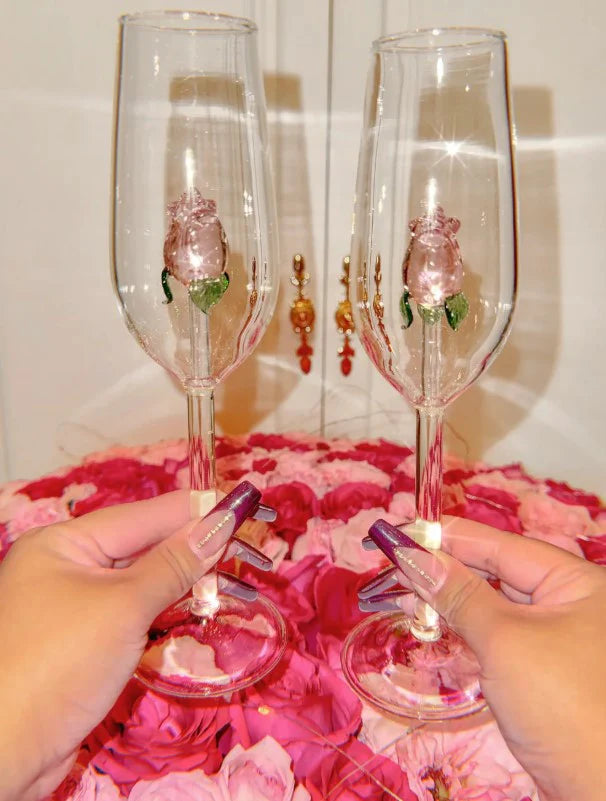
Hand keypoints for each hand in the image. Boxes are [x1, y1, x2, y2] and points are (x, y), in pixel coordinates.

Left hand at [0, 482, 264, 800]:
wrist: (3, 754)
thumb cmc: (57, 665)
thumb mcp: (123, 607)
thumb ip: (175, 564)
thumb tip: (220, 524)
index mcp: (65, 543)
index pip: (145, 515)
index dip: (198, 511)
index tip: (246, 506)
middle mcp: (68, 567)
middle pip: (145, 546)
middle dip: (197, 547)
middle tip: (252, 547)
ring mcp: (75, 607)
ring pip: (143, 582)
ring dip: (188, 582)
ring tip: (239, 579)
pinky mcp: (85, 644)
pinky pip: (136, 614)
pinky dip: (169, 611)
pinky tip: (202, 609)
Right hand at [362, 517, 605, 800]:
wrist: (597, 792)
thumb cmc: (561, 704)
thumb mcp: (504, 640)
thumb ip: (458, 594)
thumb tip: (411, 554)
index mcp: (576, 582)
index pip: (502, 545)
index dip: (449, 537)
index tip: (402, 531)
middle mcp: (570, 602)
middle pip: (497, 572)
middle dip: (445, 568)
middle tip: (394, 564)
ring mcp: (557, 637)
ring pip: (493, 604)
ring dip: (449, 600)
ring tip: (403, 592)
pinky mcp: (542, 669)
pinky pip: (496, 634)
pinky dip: (463, 628)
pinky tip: (431, 623)